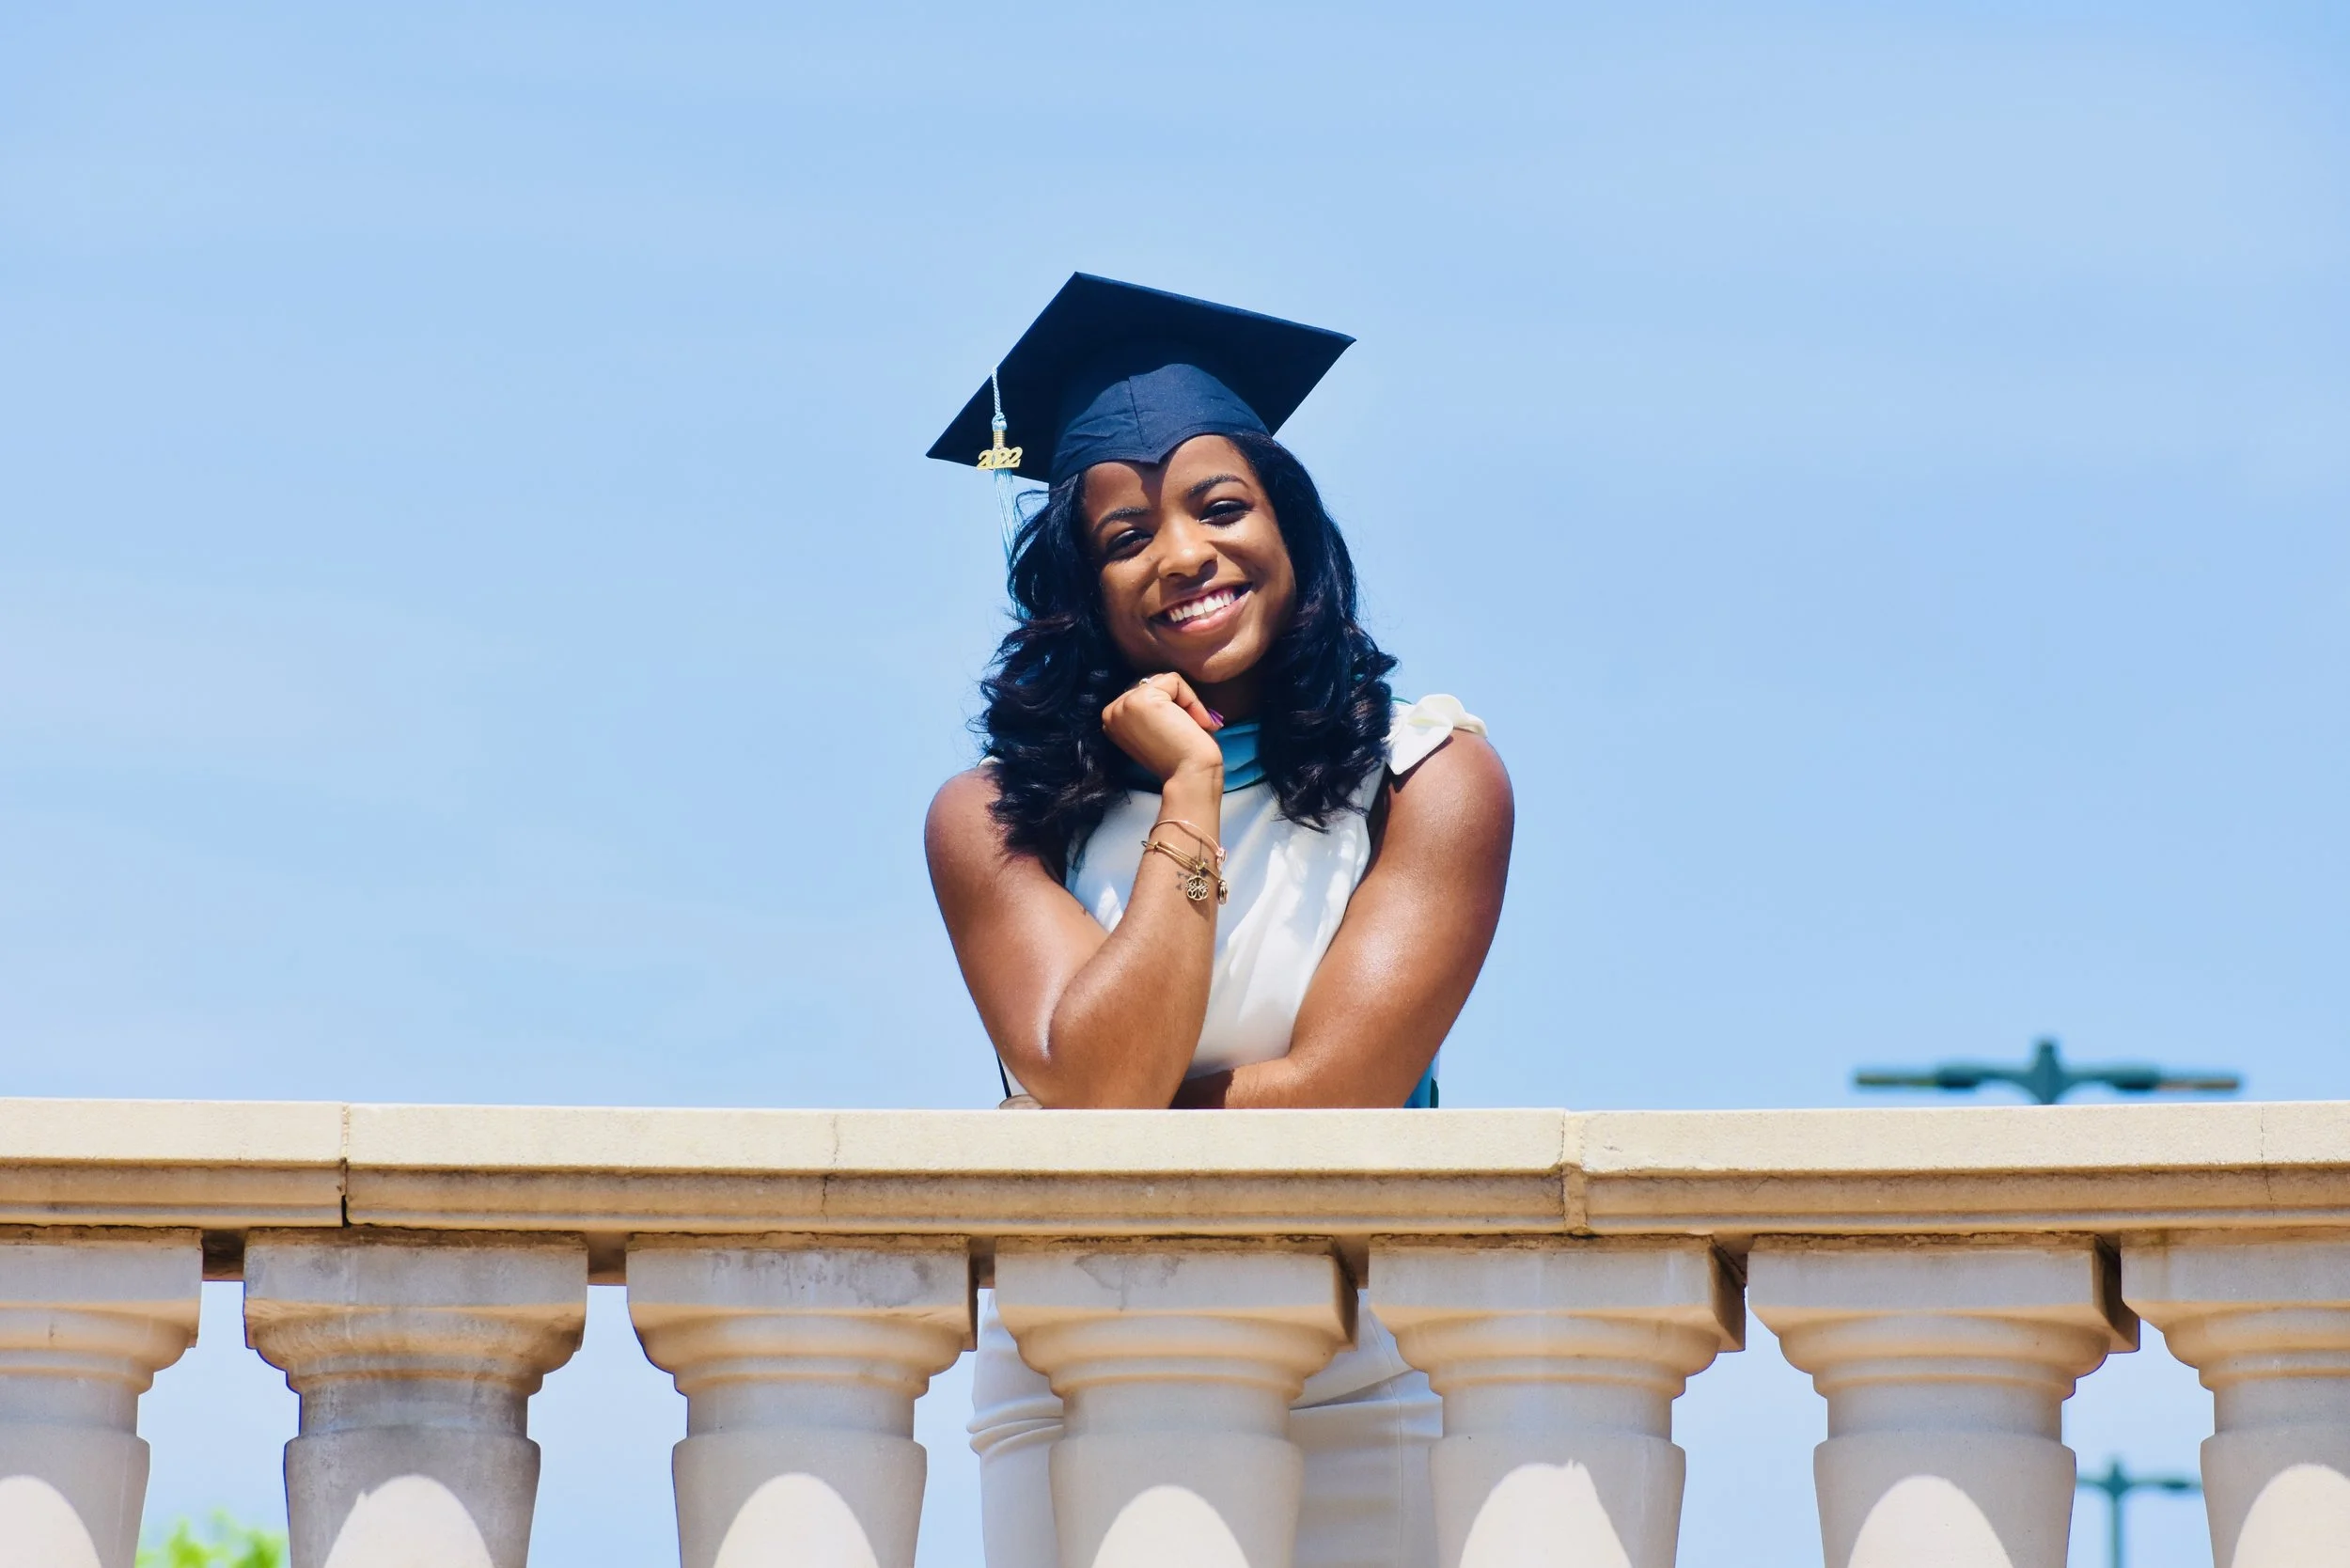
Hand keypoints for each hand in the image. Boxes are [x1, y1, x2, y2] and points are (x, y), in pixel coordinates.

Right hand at [1101, 672, 1223, 783]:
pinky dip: (1191, 700)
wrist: (1189, 775)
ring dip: (1185, 701)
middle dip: (1176, 702)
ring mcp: (1122, 705)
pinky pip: (1174, 680)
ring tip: (1189, 727)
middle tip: (1186, 731)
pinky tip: (1193, 723)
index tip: (1177, 733)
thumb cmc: (1181, 756)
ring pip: (1164, 680)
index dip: (1168, 706)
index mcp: (1112, 720)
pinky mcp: (1139, 700)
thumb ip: (1151, 707)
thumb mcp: (1155, 727)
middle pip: (1153, 682)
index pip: (1144, 691)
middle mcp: (1111, 711)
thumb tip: (1168, 682)